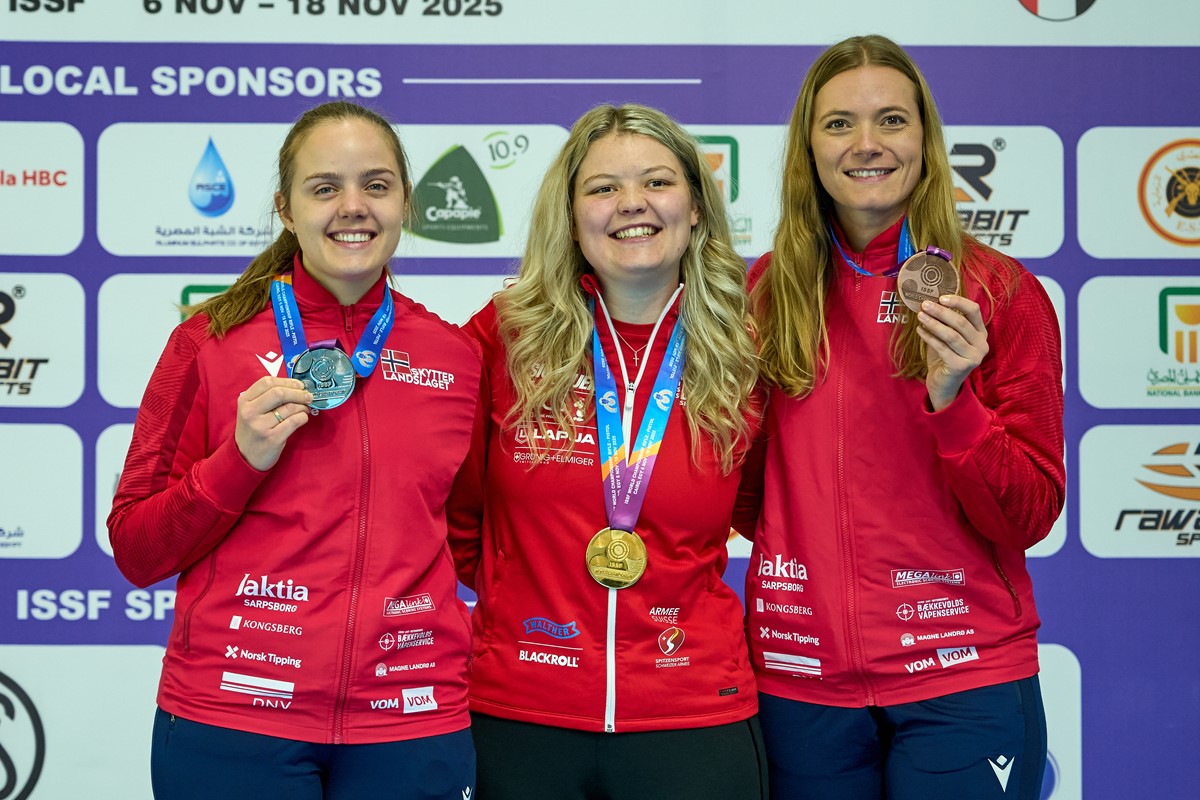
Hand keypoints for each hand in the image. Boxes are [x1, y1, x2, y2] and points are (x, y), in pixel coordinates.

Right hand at [234, 377, 312, 470]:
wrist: (245, 457)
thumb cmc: (253, 431)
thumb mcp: (252, 411)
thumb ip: (267, 398)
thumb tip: (296, 387)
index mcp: (245, 401)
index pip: (267, 382)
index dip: (287, 381)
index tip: (299, 385)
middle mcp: (250, 412)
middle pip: (279, 393)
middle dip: (298, 393)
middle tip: (308, 396)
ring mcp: (260, 426)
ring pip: (289, 408)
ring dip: (302, 406)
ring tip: (305, 408)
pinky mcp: (272, 438)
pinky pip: (294, 421)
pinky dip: (303, 417)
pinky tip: (303, 418)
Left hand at [916, 295, 988, 411]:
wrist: (943, 383)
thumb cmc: (945, 356)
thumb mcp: (947, 336)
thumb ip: (945, 321)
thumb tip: (930, 302)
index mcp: (981, 333)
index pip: (974, 311)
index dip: (958, 302)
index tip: (940, 297)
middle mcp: (982, 344)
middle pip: (961, 322)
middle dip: (941, 312)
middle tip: (924, 305)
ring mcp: (973, 357)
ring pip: (952, 335)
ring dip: (934, 324)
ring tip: (920, 315)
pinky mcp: (961, 367)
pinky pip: (942, 348)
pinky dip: (929, 338)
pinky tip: (920, 330)